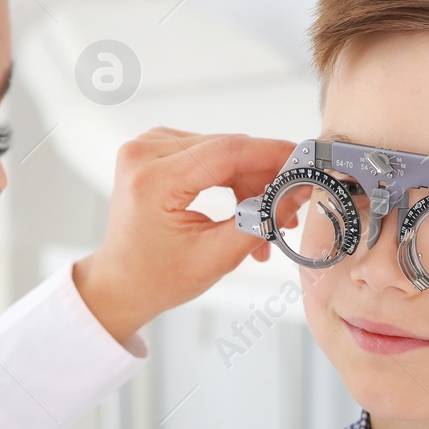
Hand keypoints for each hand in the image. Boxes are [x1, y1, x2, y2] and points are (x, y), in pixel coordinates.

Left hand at [73, 129, 295, 343]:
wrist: (121, 282)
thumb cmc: (159, 278)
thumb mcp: (217, 257)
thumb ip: (262, 220)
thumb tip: (300, 190)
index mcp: (152, 181)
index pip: (227, 152)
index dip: (273, 156)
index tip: (306, 165)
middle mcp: (144, 152)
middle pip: (227, 150)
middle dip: (265, 178)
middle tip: (290, 210)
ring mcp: (148, 146)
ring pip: (223, 152)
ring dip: (251, 183)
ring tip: (268, 222)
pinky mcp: (156, 148)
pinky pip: (210, 155)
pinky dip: (232, 179)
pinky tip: (245, 209)